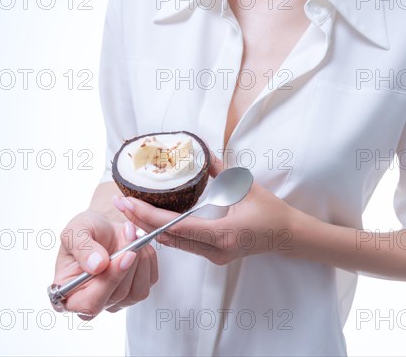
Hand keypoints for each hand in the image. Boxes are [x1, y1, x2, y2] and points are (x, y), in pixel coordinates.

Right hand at [52, 211, 157, 318]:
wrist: (104, 228)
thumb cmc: (86, 232)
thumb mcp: (75, 231)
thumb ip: (82, 248)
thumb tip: (96, 266)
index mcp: (68, 295)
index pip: (89, 303)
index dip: (108, 282)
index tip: (123, 256)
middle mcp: (92, 303)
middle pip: (118, 296)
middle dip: (127, 264)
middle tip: (130, 237)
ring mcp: (116, 300)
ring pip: (137, 291)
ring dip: (139, 260)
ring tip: (130, 237)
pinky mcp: (136, 291)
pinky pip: (150, 281)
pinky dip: (148, 260)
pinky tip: (138, 246)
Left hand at [115, 154, 298, 264]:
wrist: (286, 235)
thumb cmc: (269, 211)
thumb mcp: (245, 186)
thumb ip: (219, 169)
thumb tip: (200, 150)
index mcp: (224, 234)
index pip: (178, 226)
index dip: (150, 215)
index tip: (128, 202)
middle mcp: (215, 250)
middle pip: (169, 238)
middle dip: (141, 220)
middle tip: (119, 202)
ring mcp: (213, 256)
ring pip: (173, 244)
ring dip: (150, 227)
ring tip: (129, 209)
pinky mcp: (213, 256)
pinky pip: (183, 245)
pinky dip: (165, 232)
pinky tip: (150, 220)